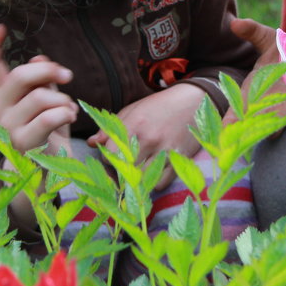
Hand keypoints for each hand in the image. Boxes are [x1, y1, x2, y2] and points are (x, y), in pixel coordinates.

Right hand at [0, 24, 76, 153]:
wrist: (44, 169)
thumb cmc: (46, 130)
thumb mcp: (46, 100)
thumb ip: (41, 80)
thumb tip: (39, 57)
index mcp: (3, 94)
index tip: (0, 28)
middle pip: (21, 76)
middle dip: (49, 71)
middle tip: (68, 76)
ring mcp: (8, 126)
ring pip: (40, 97)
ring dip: (63, 100)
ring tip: (70, 110)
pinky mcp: (23, 142)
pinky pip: (48, 118)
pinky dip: (65, 114)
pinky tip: (69, 117)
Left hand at [87, 83, 205, 189]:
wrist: (194, 101)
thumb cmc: (159, 106)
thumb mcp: (132, 110)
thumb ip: (110, 128)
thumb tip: (91, 143)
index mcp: (134, 124)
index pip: (109, 153)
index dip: (107, 158)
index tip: (111, 157)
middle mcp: (149, 139)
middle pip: (123, 169)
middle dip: (119, 172)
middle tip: (121, 169)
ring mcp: (166, 151)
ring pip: (141, 180)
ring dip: (136, 180)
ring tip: (135, 173)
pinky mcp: (179, 160)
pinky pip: (160, 183)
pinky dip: (153, 183)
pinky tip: (152, 173)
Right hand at [229, 17, 285, 132]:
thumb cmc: (284, 52)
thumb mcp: (268, 39)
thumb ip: (253, 32)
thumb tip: (235, 23)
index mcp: (250, 94)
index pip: (233, 116)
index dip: (227, 126)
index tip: (224, 131)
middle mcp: (265, 107)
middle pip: (252, 129)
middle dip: (249, 132)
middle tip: (247, 128)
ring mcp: (285, 112)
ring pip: (275, 129)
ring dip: (275, 125)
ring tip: (274, 112)